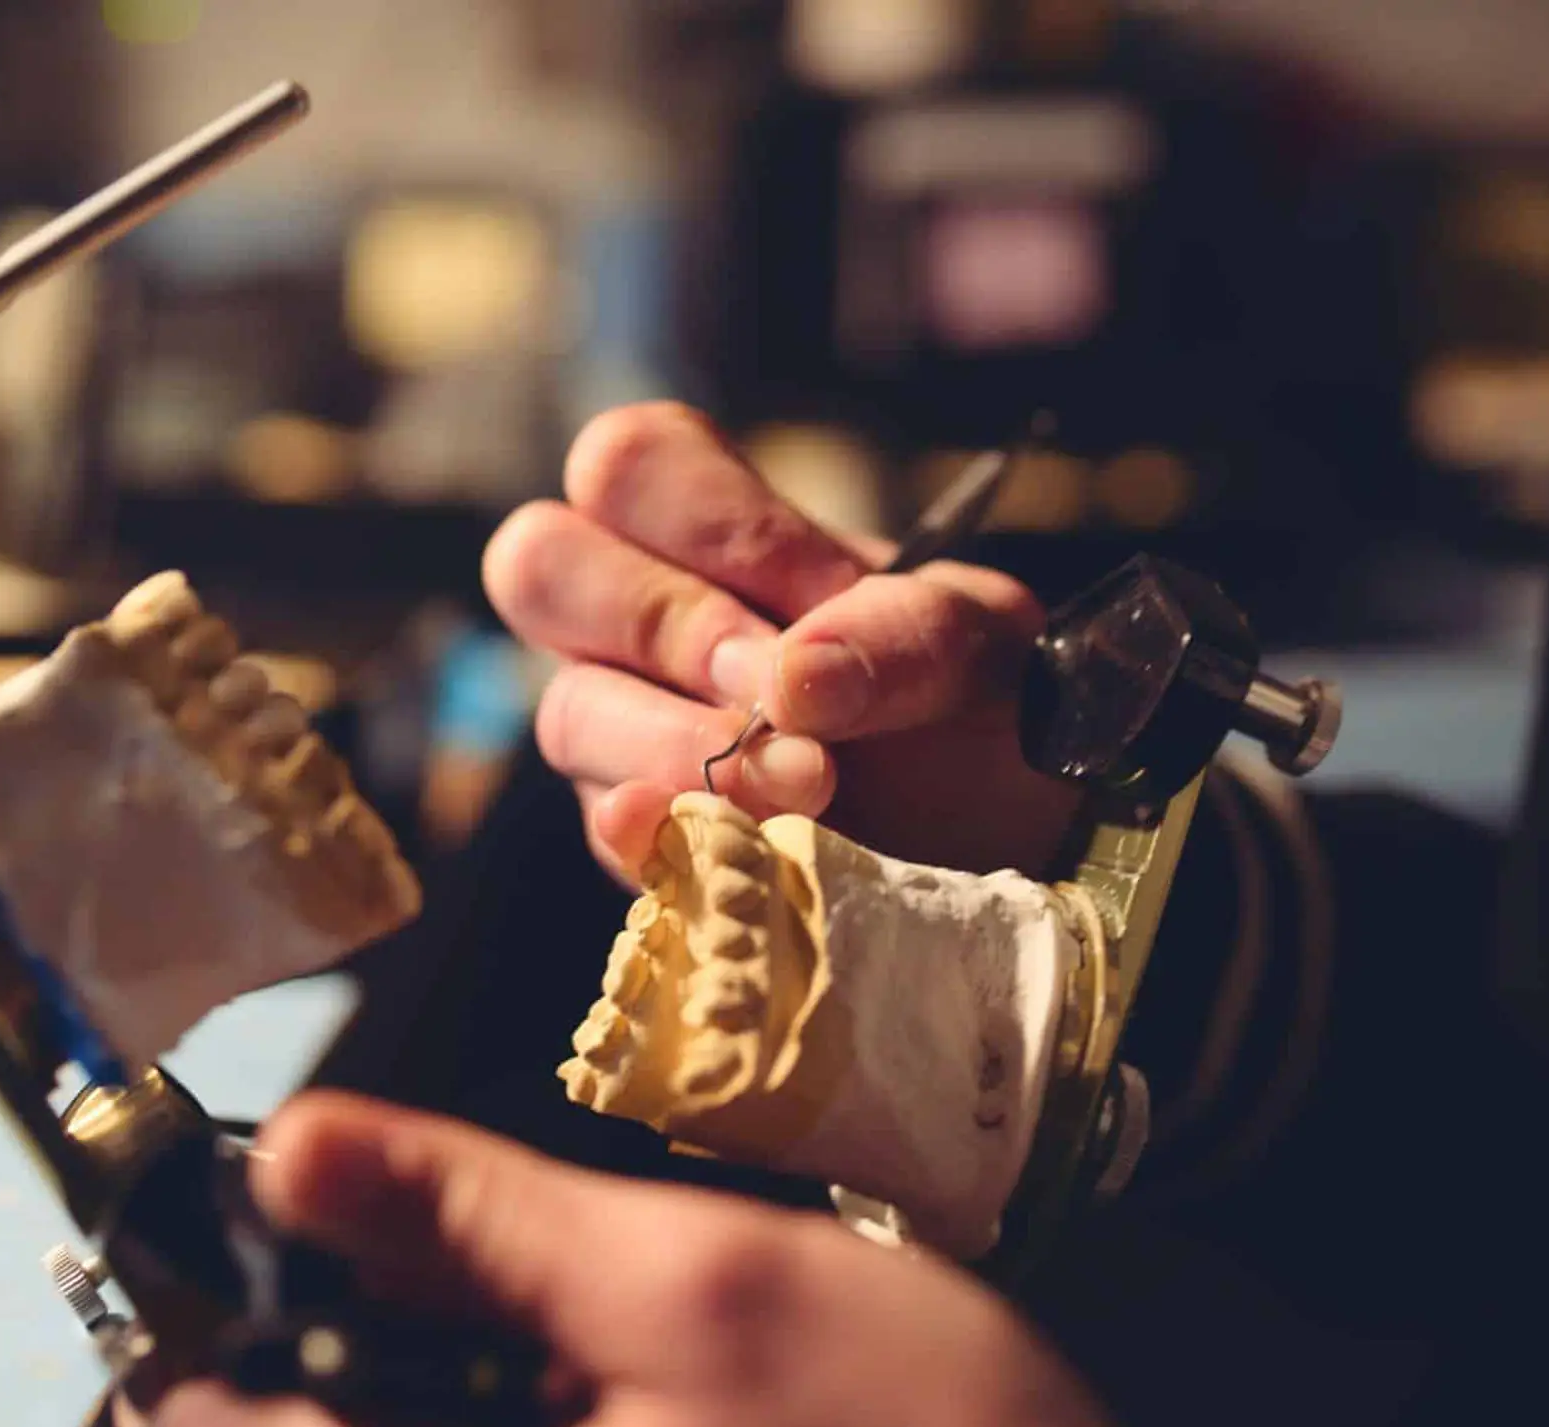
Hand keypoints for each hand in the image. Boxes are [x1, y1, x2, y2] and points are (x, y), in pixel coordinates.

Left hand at [132, 1092, 1115, 1426]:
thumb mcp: (698, 1286)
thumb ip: (478, 1224)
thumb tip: (289, 1148)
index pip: (193, 1422)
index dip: (185, 1307)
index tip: (243, 1222)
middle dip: (291, 1347)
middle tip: (386, 1252)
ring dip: (370, 1392)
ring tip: (489, 1319)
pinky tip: (546, 1396)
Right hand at [483, 402, 1082, 878]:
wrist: (1008, 830)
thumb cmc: (972, 699)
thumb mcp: (979, 640)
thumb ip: (902, 634)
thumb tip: (788, 681)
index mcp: (708, 526)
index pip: (628, 463)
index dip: (705, 527)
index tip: (811, 598)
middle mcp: (636, 616)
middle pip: (539, 565)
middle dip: (665, 630)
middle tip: (774, 695)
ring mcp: (620, 727)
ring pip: (569, 710)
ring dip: (683, 746)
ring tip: (810, 788)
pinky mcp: (639, 834)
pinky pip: (606, 827)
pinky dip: (661, 832)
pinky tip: (727, 841)